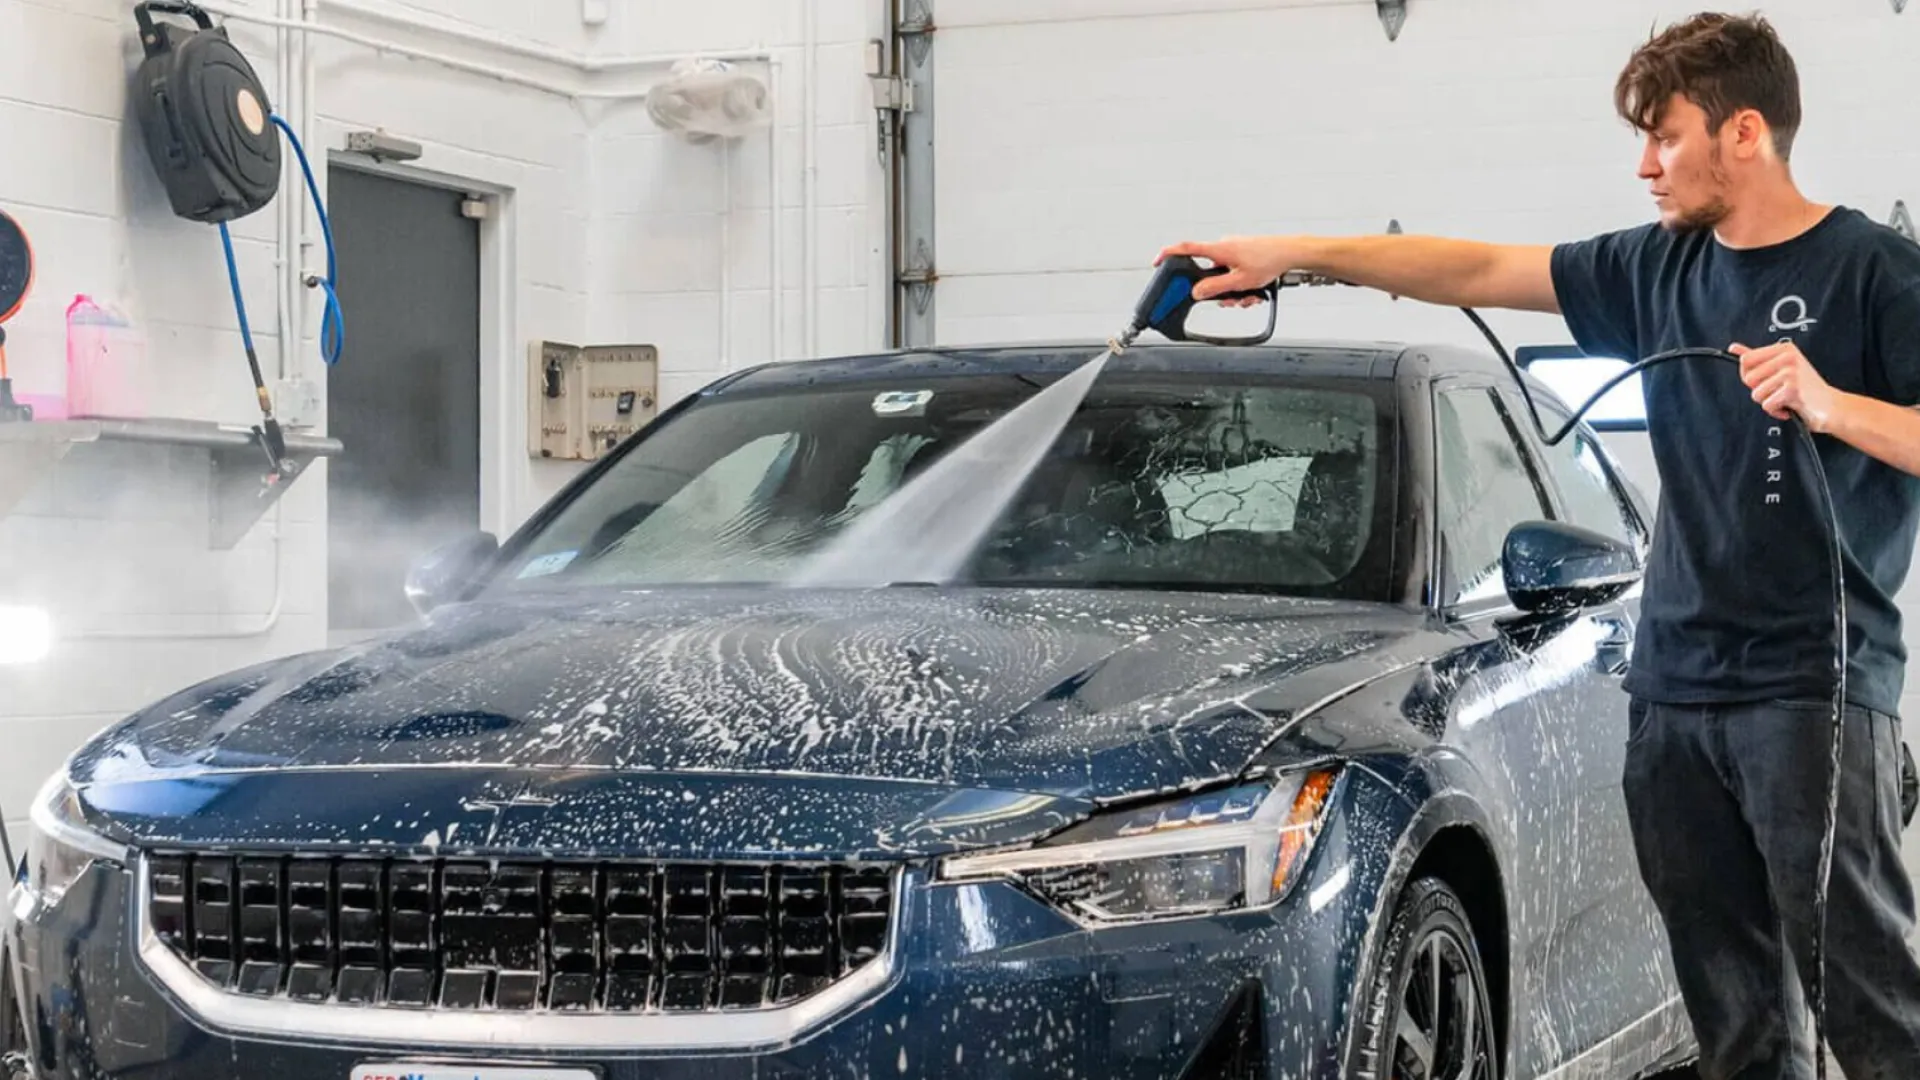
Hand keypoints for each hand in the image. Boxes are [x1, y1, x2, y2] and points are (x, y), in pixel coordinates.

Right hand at [1155, 236, 1298, 306]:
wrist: (1291, 253)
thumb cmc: (1270, 259)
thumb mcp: (1240, 281)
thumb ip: (1215, 288)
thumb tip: (1196, 292)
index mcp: (1219, 249)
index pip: (1187, 249)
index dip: (1169, 255)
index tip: (1158, 262)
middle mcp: (1224, 247)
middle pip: (1208, 273)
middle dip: (1218, 291)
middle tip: (1231, 300)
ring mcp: (1234, 251)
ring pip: (1223, 276)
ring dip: (1233, 291)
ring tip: (1249, 296)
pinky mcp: (1242, 255)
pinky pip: (1233, 273)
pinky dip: (1240, 285)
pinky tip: (1253, 291)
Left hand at [1733, 341, 1839, 430]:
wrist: (1831, 406)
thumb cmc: (1804, 388)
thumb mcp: (1780, 367)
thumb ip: (1756, 357)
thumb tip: (1734, 348)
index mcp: (1784, 349)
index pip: (1745, 360)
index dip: (1749, 375)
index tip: (1764, 379)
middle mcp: (1788, 357)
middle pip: (1748, 378)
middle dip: (1760, 390)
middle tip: (1778, 390)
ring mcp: (1791, 372)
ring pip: (1756, 394)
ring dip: (1769, 402)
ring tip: (1785, 398)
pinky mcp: (1792, 389)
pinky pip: (1767, 405)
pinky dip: (1776, 411)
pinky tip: (1790, 406)